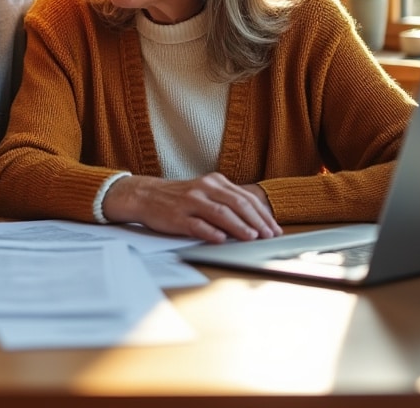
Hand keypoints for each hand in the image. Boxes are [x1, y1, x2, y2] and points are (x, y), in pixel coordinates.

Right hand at [102, 173, 281, 242]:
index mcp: (214, 181)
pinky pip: (196, 224)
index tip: (274, 228)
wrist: (145, 195)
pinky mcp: (177, 216)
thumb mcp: (205, 192)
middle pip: (237, 204)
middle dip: (257, 221)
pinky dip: (210, 232)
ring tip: (252, 237)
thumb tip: (254, 222)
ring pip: (220, 213)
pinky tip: (221, 239)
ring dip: (239, 226)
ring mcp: (190, 202)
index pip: (245, 198)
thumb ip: (226, 202)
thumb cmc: (179, 198)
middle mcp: (204, 188)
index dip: (262, 214)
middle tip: (269, 235)